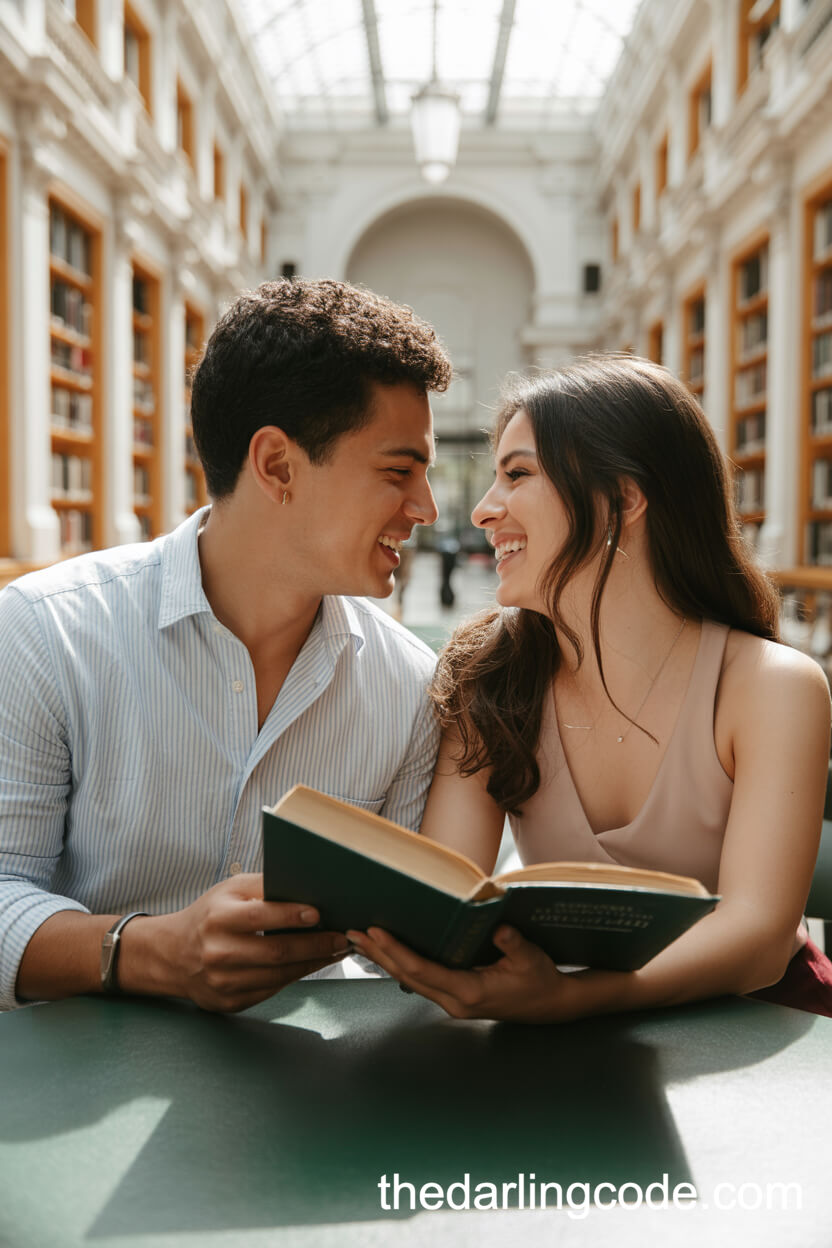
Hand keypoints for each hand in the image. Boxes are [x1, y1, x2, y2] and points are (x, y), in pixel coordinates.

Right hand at [123, 873, 348, 1011]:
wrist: (173, 954)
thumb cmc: (211, 914)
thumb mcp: (230, 890)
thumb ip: (264, 886)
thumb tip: (307, 886)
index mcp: (217, 918)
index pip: (260, 917)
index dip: (291, 915)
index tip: (319, 913)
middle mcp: (218, 952)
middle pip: (276, 952)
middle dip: (315, 945)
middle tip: (341, 937)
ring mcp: (222, 982)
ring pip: (278, 976)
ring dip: (312, 963)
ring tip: (335, 950)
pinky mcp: (229, 1002)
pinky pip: (271, 990)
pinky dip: (295, 977)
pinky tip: (311, 964)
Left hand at [347, 925, 577, 1023]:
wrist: (550, 1004)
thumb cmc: (540, 979)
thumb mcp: (531, 958)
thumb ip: (513, 944)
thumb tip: (499, 929)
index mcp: (470, 992)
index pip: (423, 971)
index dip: (397, 951)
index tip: (376, 932)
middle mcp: (454, 1001)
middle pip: (407, 977)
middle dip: (379, 954)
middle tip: (353, 932)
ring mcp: (452, 1002)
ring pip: (409, 981)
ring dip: (385, 960)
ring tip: (360, 940)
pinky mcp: (453, 997)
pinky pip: (419, 981)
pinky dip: (400, 965)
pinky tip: (388, 953)